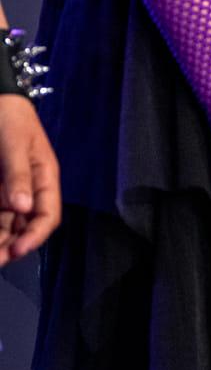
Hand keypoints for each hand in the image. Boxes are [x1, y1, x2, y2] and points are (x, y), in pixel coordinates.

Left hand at [0, 95, 61, 264]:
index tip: (17, 251)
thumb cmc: (9, 118)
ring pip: (9, 226)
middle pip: (26, 227)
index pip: (47, 216)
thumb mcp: (14, 143)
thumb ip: (18, 175)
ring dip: (1, 241)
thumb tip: (23, 208)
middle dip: (12, 246)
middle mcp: (30, 190)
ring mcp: (12, 192)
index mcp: (44, 178)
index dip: (35, 237)